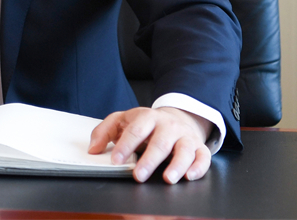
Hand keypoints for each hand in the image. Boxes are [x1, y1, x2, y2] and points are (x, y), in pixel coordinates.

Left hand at [89, 106, 212, 183]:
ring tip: (167, 178)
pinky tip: (189, 176)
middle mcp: (168, 126)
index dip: (126, 145)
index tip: (116, 160)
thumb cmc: (146, 124)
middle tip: (138, 175)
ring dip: (176, 165)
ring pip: (184, 150)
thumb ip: (104, 132)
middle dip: (149, 160)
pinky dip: (198, 167)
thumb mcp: (122, 121)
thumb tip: (93, 149)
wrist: (177, 117)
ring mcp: (185, 136)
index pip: (136, 130)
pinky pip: (203, 157)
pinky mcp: (198, 147)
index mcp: (148, 117)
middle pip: (160, 142)